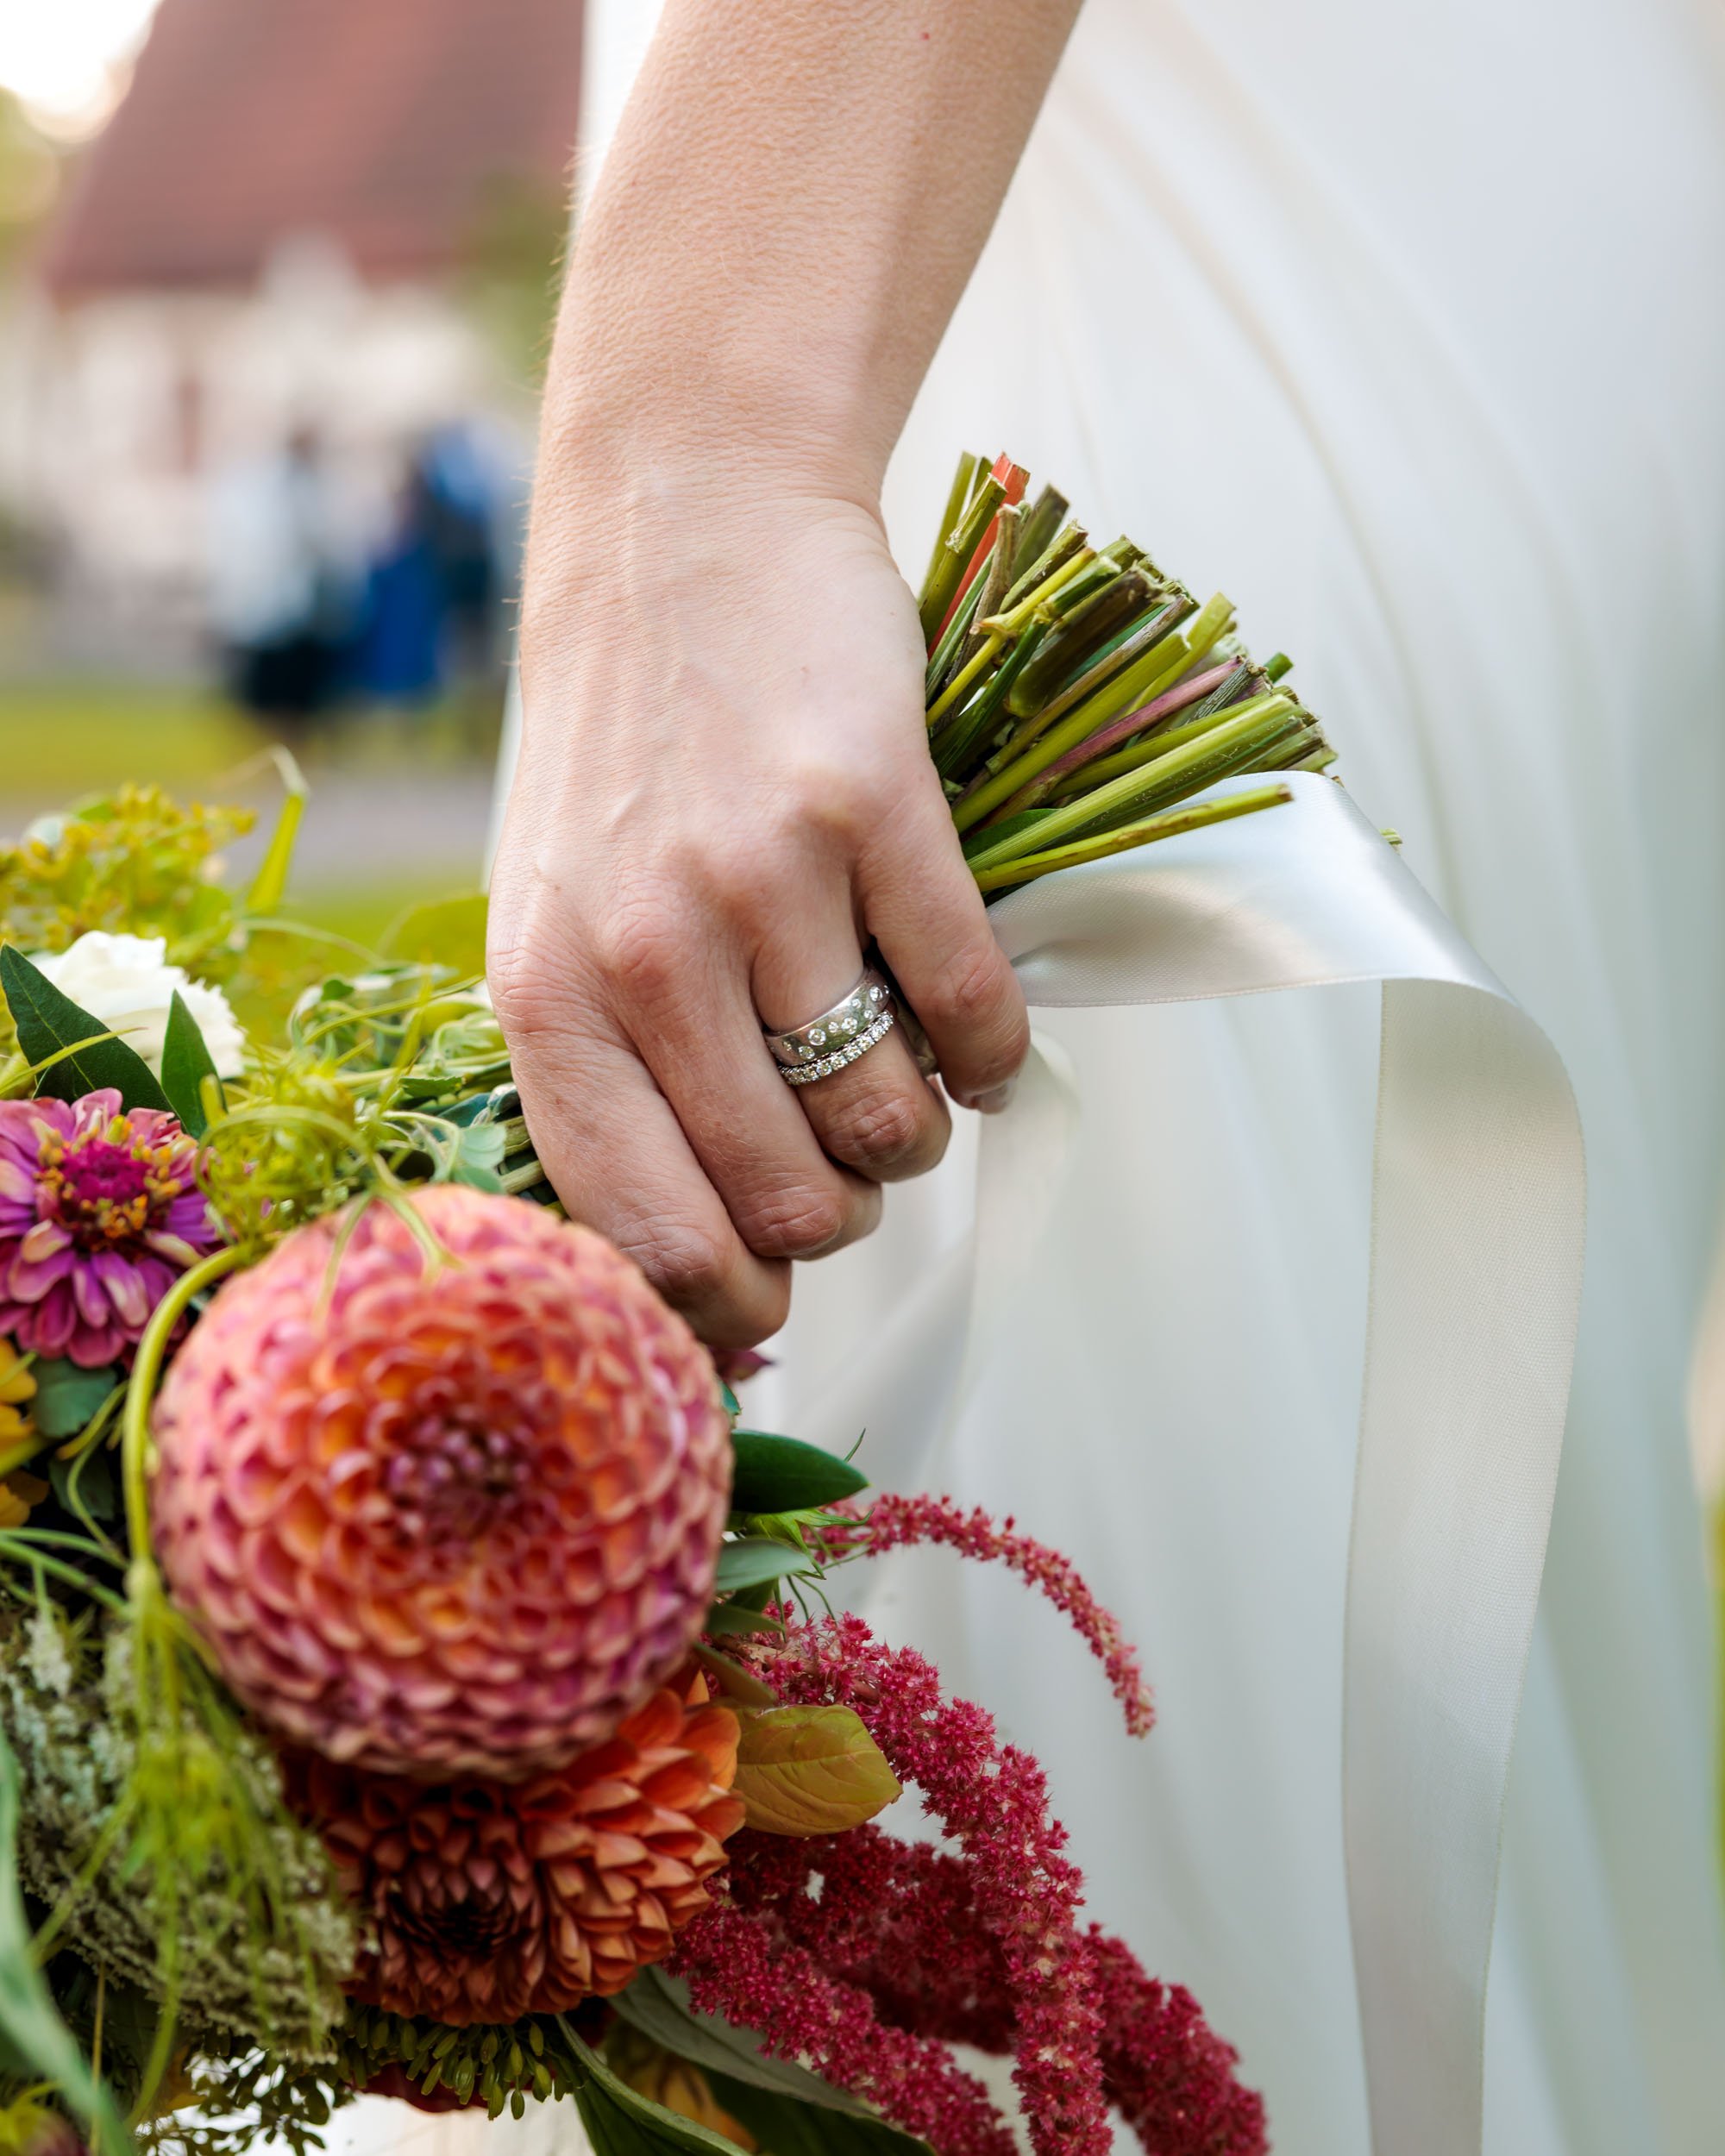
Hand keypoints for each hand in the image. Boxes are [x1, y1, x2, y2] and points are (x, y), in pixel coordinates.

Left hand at [488, 448, 1030, 1346]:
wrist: (686, 517)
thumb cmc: (624, 746)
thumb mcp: (558, 915)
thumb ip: (611, 1075)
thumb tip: (712, 1263)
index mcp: (546, 997)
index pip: (641, 1234)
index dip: (725, 1306)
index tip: (771, 1306)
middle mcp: (641, 952)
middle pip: (789, 1202)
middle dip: (840, 1216)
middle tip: (848, 1164)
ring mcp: (759, 880)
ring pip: (890, 1123)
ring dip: (919, 1131)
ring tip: (902, 1073)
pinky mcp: (873, 811)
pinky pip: (972, 1013)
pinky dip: (996, 1055)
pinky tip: (981, 1039)